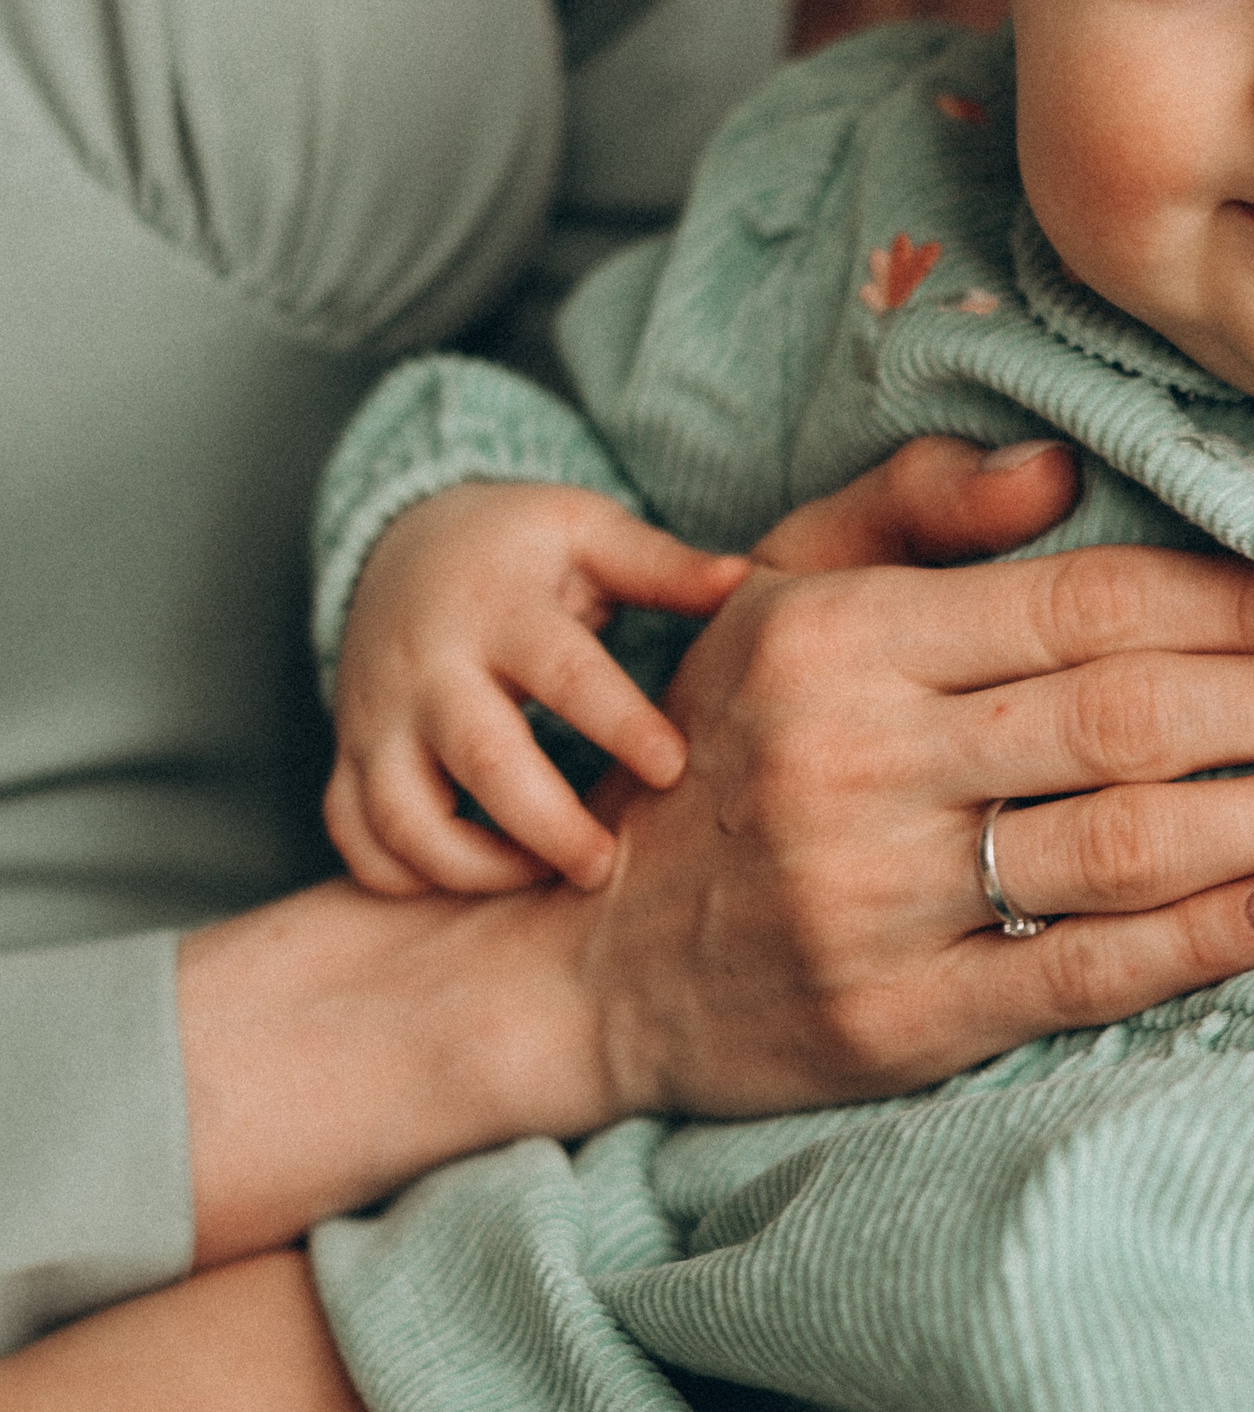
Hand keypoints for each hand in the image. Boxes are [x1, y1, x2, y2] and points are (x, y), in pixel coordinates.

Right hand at [326, 484, 750, 897]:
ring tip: (545, 875)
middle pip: (480, 758)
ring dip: (471, 865)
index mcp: (501, 609)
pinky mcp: (350, 755)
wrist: (401, 544)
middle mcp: (430, 668)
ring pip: (401, 815)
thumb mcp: (586, 532)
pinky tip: (467, 880)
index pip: (564, 673)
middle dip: (545, 824)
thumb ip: (660, 564)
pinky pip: (353, 836)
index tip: (674, 768)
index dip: (621, 724)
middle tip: (605, 865)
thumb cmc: (520, 548)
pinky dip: (397, 876)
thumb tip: (744, 577)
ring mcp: (379, 717)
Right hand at [564, 437, 1253, 1116]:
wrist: (587, 954)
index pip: (1092, 604)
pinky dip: (1206, 937)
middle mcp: (863, 760)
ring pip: (1128, 841)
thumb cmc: (723, 749)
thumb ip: (912, 508)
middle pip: (1136, 717)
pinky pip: (1082, 972)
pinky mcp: (899, 1021)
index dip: (1250, 600)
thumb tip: (1058, 463)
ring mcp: (880, 899)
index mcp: (848, 640)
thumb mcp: (778, 589)